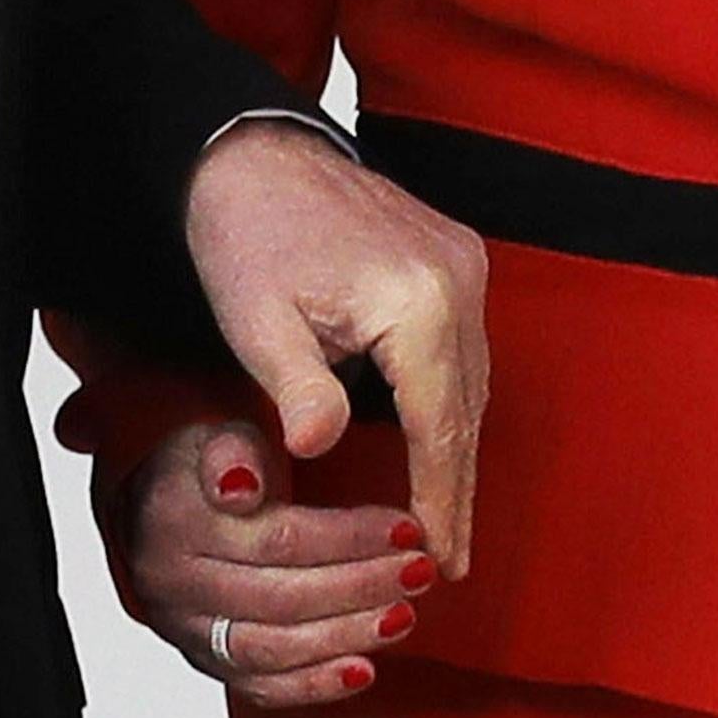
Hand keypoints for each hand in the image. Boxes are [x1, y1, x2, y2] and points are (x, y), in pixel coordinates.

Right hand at [123, 420, 440, 704]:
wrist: (168, 503)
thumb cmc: (211, 464)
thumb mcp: (223, 432)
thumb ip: (238, 450)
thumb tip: (240, 484)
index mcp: (175, 518)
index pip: (276, 538)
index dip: (349, 537)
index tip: (406, 528)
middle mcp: (172, 582)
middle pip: (281, 598)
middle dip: (361, 586)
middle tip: (418, 571)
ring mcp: (186, 628)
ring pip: (273, 648)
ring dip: (347, 635)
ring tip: (403, 615)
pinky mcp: (206, 661)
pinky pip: (261, 687)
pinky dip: (315, 685)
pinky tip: (362, 671)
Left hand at [187, 120, 489, 577]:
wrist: (250, 154)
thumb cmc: (245, 233)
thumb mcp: (256, 323)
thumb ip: (296, 388)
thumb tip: (317, 448)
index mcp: (416, 301)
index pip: (439, 427)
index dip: (440, 500)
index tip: (441, 559)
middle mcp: (457, 280)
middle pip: (466, 411)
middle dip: (456, 490)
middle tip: (449, 563)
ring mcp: (463, 264)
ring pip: (472, 383)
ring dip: (458, 451)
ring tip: (445, 521)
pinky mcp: (454, 257)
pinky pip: (465, 351)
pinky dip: (454, 405)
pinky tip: (440, 446)